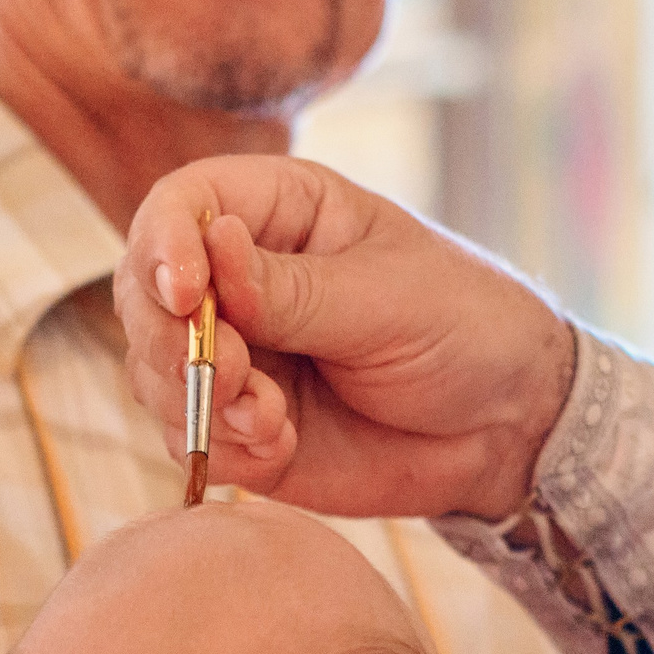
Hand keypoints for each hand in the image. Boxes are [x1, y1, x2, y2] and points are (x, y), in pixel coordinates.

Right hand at [116, 157, 579, 520]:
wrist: (509, 426)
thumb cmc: (464, 326)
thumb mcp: (385, 297)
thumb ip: (291, 288)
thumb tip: (210, 246)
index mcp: (277, 213)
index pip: (180, 206)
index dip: (163, 246)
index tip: (185, 295)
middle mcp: (238, 281)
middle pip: (144, 295)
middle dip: (174, 341)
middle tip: (238, 374)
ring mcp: (236, 356)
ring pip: (154, 374)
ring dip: (199, 401)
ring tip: (271, 419)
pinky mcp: (241, 427)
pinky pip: (191, 439)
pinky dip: (222, 447)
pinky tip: (282, 445)